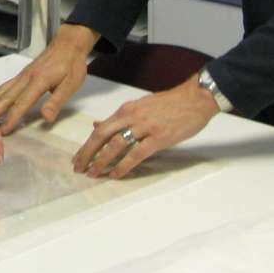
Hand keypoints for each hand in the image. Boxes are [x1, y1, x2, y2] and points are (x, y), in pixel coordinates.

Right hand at [0, 23, 99, 134]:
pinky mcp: (23, 74)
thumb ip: (56, 102)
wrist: (69, 43)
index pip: (21, 103)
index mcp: (38, 81)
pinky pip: (6, 86)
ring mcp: (22, 75)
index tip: (3, 131)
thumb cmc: (72, 65)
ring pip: (3, 90)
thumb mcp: (70, 85)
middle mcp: (25, 78)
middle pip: (6, 97)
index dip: (11, 118)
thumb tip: (45, 118)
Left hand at [73, 73, 217, 178]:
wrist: (195, 98)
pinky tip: (116, 174)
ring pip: (116, 145)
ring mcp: (145, 127)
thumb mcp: (140, 106)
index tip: (78, 157)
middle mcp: (131, 117)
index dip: (87, 144)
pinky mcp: (159, 138)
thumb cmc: (169, 103)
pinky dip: (124, 165)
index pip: (101, 128)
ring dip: (102, 160)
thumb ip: (119, 117)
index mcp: (126, 109)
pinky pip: (137, 154)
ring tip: (93, 173)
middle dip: (88, 152)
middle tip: (78, 168)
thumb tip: (97, 124)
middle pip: (102, 135)